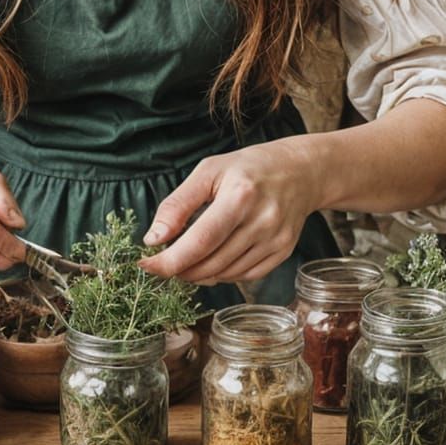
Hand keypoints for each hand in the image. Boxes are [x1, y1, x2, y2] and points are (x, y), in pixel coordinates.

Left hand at [138, 137, 327, 285]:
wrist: (300, 172)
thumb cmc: (248, 168)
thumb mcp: (208, 171)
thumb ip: (178, 205)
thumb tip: (153, 239)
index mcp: (240, 196)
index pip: (200, 241)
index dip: (169, 260)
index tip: (145, 265)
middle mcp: (262, 221)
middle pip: (211, 263)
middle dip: (179, 269)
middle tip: (164, 260)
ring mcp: (276, 240)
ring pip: (225, 275)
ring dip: (198, 273)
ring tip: (187, 258)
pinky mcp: (283, 253)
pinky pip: (244, 276)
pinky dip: (222, 274)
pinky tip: (214, 259)